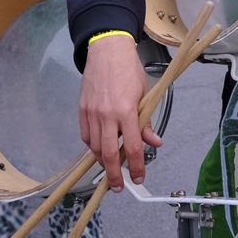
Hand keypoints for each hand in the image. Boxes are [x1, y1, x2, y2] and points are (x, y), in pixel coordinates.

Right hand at [78, 34, 161, 190]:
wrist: (107, 51)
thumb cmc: (129, 71)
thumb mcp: (144, 96)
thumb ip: (146, 123)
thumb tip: (155, 143)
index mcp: (127, 112)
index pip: (133, 148)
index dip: (137, 167)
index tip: (138, 178)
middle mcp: (107, 115)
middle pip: (109, 154)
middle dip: (114, 175)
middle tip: (118, 187)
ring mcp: (92, 113)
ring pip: (95, 148)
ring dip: (103, 161)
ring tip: (111, 167)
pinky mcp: (82, 110)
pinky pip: (86, 136)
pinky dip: (93, 146)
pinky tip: (100, 148)